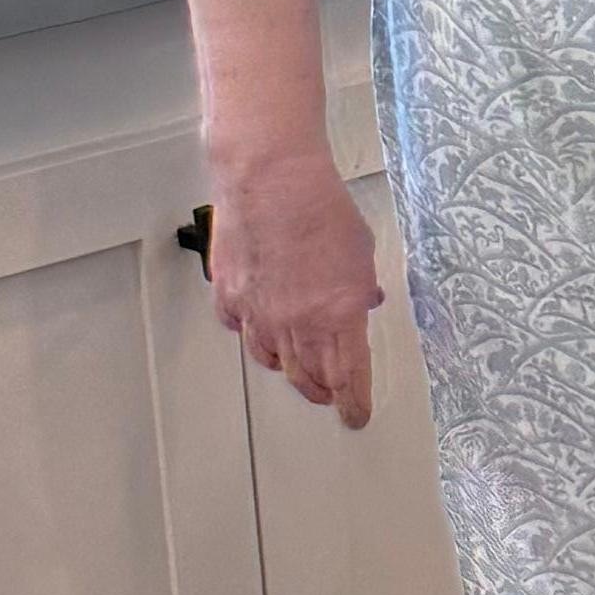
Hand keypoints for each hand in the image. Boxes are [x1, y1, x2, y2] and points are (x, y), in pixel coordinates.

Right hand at [203, 143, 383, 423]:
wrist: (270, 178)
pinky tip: (257, 328)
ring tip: (296, 369)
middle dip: (322, 391)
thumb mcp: (362, 251)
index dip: (353, 401)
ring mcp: (257, 313)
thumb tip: (365, 302)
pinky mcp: (229, 294)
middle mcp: (295, 324)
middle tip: (329, 396)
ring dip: (288, 368)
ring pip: (271, 358)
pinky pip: (239, 327)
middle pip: (308, 376)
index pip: (348, 376)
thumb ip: (361, 286)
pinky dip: (251, 333)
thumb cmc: (321, 207)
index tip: (356, 415)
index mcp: (338, 317)